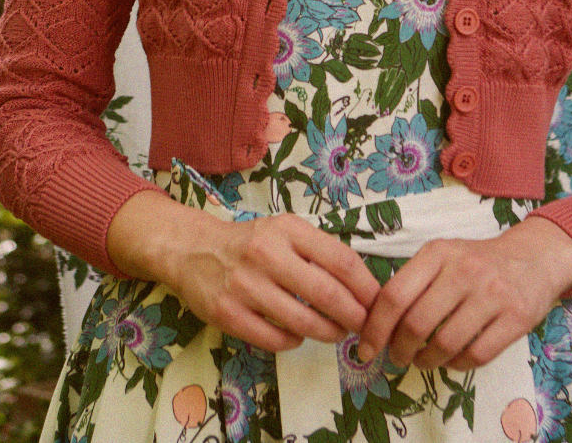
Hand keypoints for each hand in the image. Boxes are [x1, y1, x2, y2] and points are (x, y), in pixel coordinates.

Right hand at [107, 190, 380, 353]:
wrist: (194, 250)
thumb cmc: (251, 242)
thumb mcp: (285, 231)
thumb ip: (318, 250)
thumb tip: (362, 284)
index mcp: (288, 230)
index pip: (340, 259)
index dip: (365, 286)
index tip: (377, 301)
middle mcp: (267, 254)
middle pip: (326, 294)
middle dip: (354, 316)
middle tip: (363, 326)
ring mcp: (246, 286)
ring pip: (303, 321)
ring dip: (328, 332)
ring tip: (335, 333)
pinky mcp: (229, 314)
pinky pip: (275, 339)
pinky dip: (294, 340)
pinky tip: (297, 334)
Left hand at [356, 215, 571, 371]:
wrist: (533, 257)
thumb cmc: (477, 261)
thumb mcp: (443, 257)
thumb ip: (413, 282)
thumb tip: (375, 324)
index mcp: (438, 253)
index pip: (395, 295)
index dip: (376, 328)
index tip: (366, 349)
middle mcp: (464, 270)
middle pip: (417, 324)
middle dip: (399, 350)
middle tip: (398, 357)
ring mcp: (492, 294)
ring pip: (445, 344)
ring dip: (426, 361)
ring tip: (423, 360)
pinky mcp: (516, 317)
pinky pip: (476, 355)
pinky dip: (456, 365)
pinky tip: (452, 360)